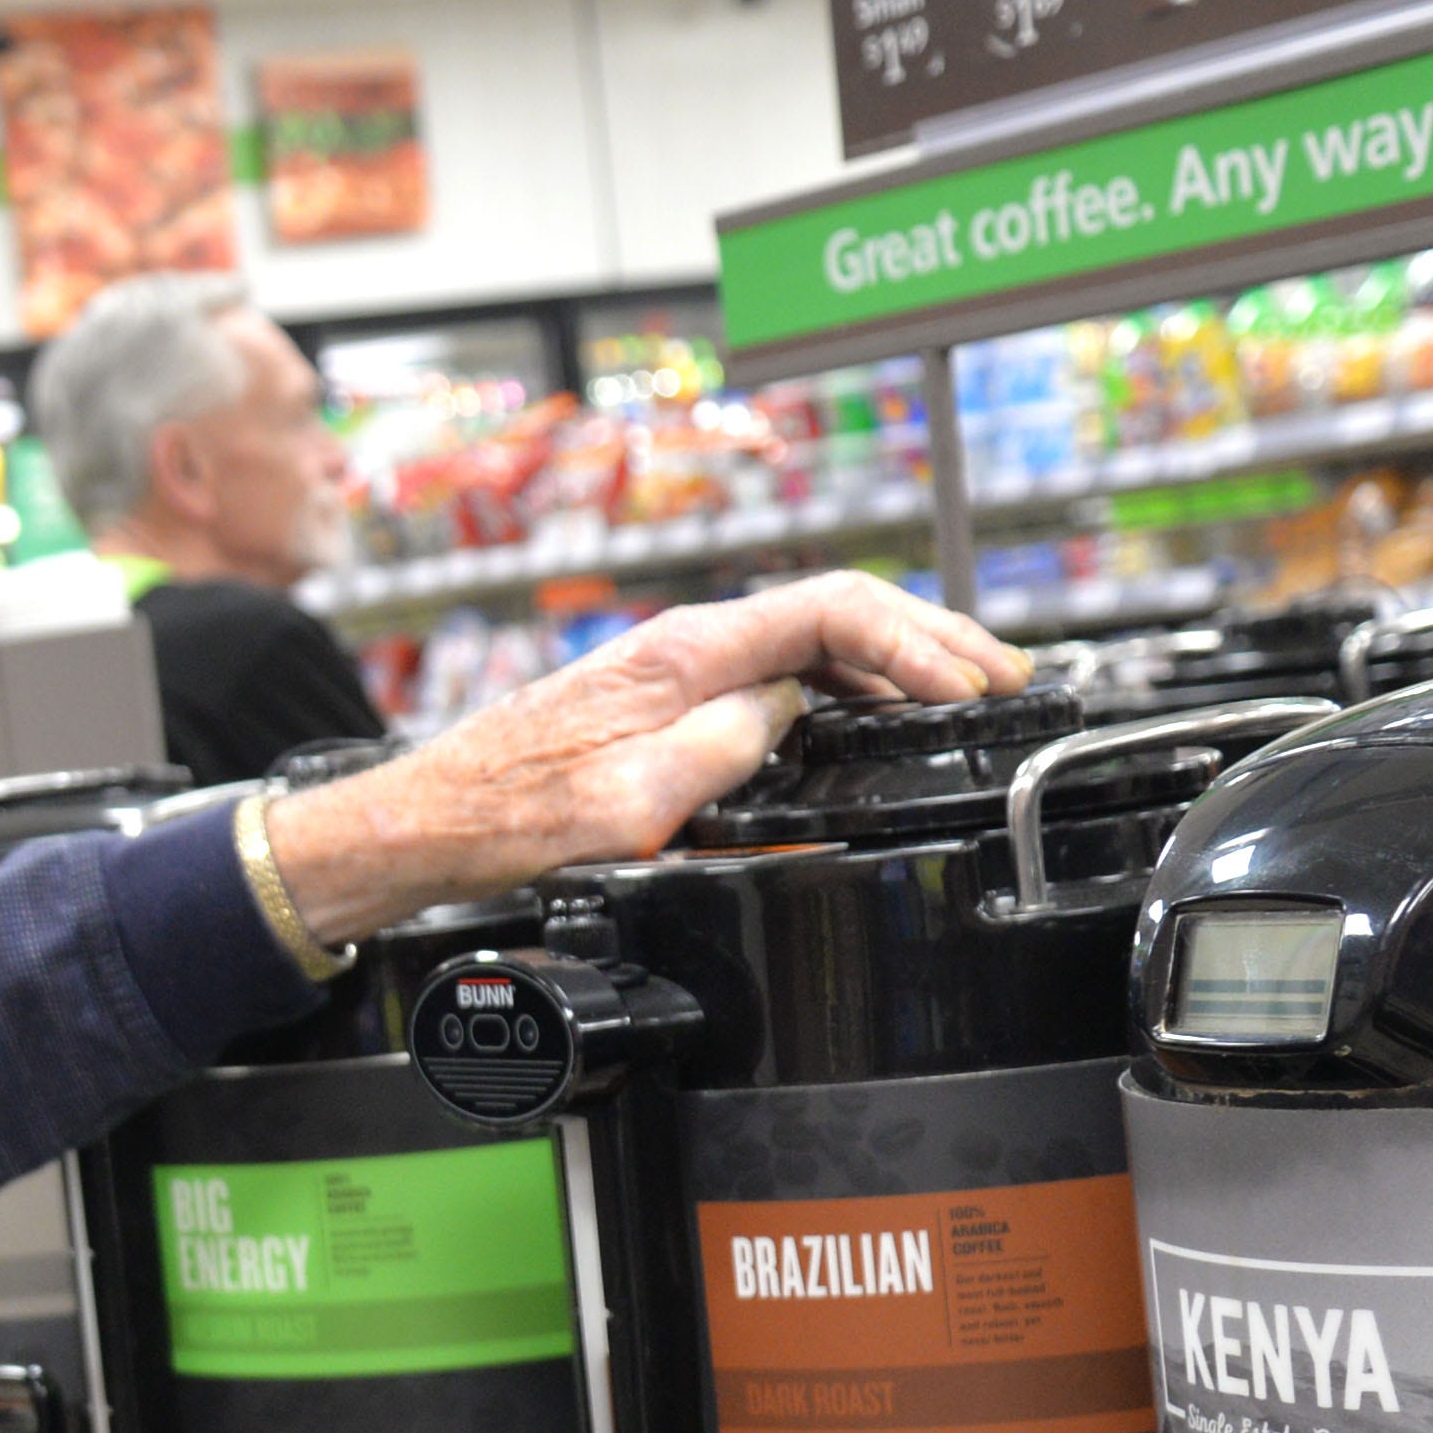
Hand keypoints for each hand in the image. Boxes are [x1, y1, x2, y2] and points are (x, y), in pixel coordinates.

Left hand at [262, 570, 1025, 945]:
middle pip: (837, 613)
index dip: (914, 641)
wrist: (428, 825)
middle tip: (1003, 676)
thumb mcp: (630, 800)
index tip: (963, 687)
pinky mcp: (669, 706)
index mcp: (683, 652)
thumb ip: (724, 748)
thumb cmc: (504, 815)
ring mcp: (678, 673)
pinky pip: (782, 681)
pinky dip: (847, 692)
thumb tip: (789, 715)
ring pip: (815, 645)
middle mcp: (685, 648)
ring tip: (963, 695)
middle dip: (930, 638)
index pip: (832, 608)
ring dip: (896, 666)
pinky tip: (876, 722)